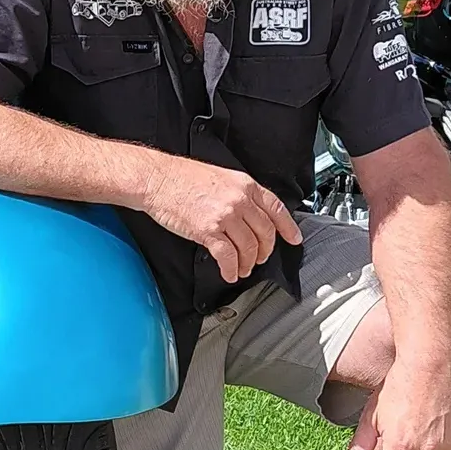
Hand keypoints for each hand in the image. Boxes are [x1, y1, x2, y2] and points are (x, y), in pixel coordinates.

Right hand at [132, 154, 303, 282]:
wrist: (157, 179)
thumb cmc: (182, 177)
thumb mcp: (220, 176)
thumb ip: (238, 194)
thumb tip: (249, 214)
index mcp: (245, 185)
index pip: (276, 208)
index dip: (288, 227)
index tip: (293, 239)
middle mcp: (239, 200)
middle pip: (265, 233)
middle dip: (265, 251)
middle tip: (259, 259)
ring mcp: (225, 216)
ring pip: (249, 247)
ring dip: (248, 263)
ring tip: (242, 269)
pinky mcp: (208, 231)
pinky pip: (228, 256)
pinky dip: (231, 269)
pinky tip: (229, 273)